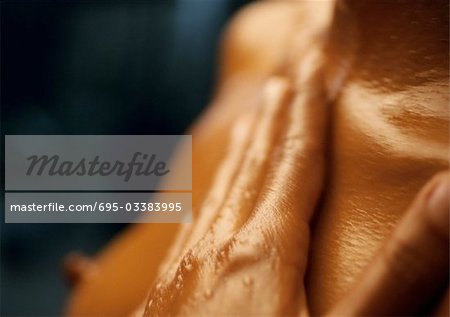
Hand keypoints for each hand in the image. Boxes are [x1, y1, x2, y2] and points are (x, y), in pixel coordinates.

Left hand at [141, 71, 448, 316]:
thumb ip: (401, 271)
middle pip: (256, 164)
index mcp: (264, 248)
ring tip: (253, 117)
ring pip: (222, 188)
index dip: (306, 114)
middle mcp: (220, 242)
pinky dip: (210, 192)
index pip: (294, 161)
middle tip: (282, 80)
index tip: (309, 73)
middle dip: (275, 118)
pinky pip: (195, 221)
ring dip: (243, 149)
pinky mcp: (169, 287)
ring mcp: (188, 263)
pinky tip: (209, 193)